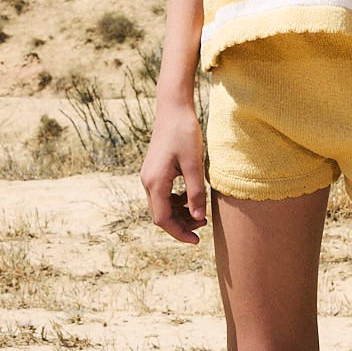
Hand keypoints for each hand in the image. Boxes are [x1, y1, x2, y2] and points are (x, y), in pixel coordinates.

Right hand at [140, 102, 207, 242]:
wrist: (173, 109)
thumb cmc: (185, 133)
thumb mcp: (194, 164)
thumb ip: (196, 192)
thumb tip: (199, 218)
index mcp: (155, 182)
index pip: (162, 219)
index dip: (179, 233)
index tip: (197, 240)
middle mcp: (147, 182)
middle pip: (160, 215)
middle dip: (181, 225)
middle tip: (204, 225)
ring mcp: (149, 176)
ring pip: (161, 206)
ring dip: (179, 214)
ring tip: (200, 214)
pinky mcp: (155, 171)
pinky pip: (162, 195)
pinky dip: (176, 202)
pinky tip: (191, 198)